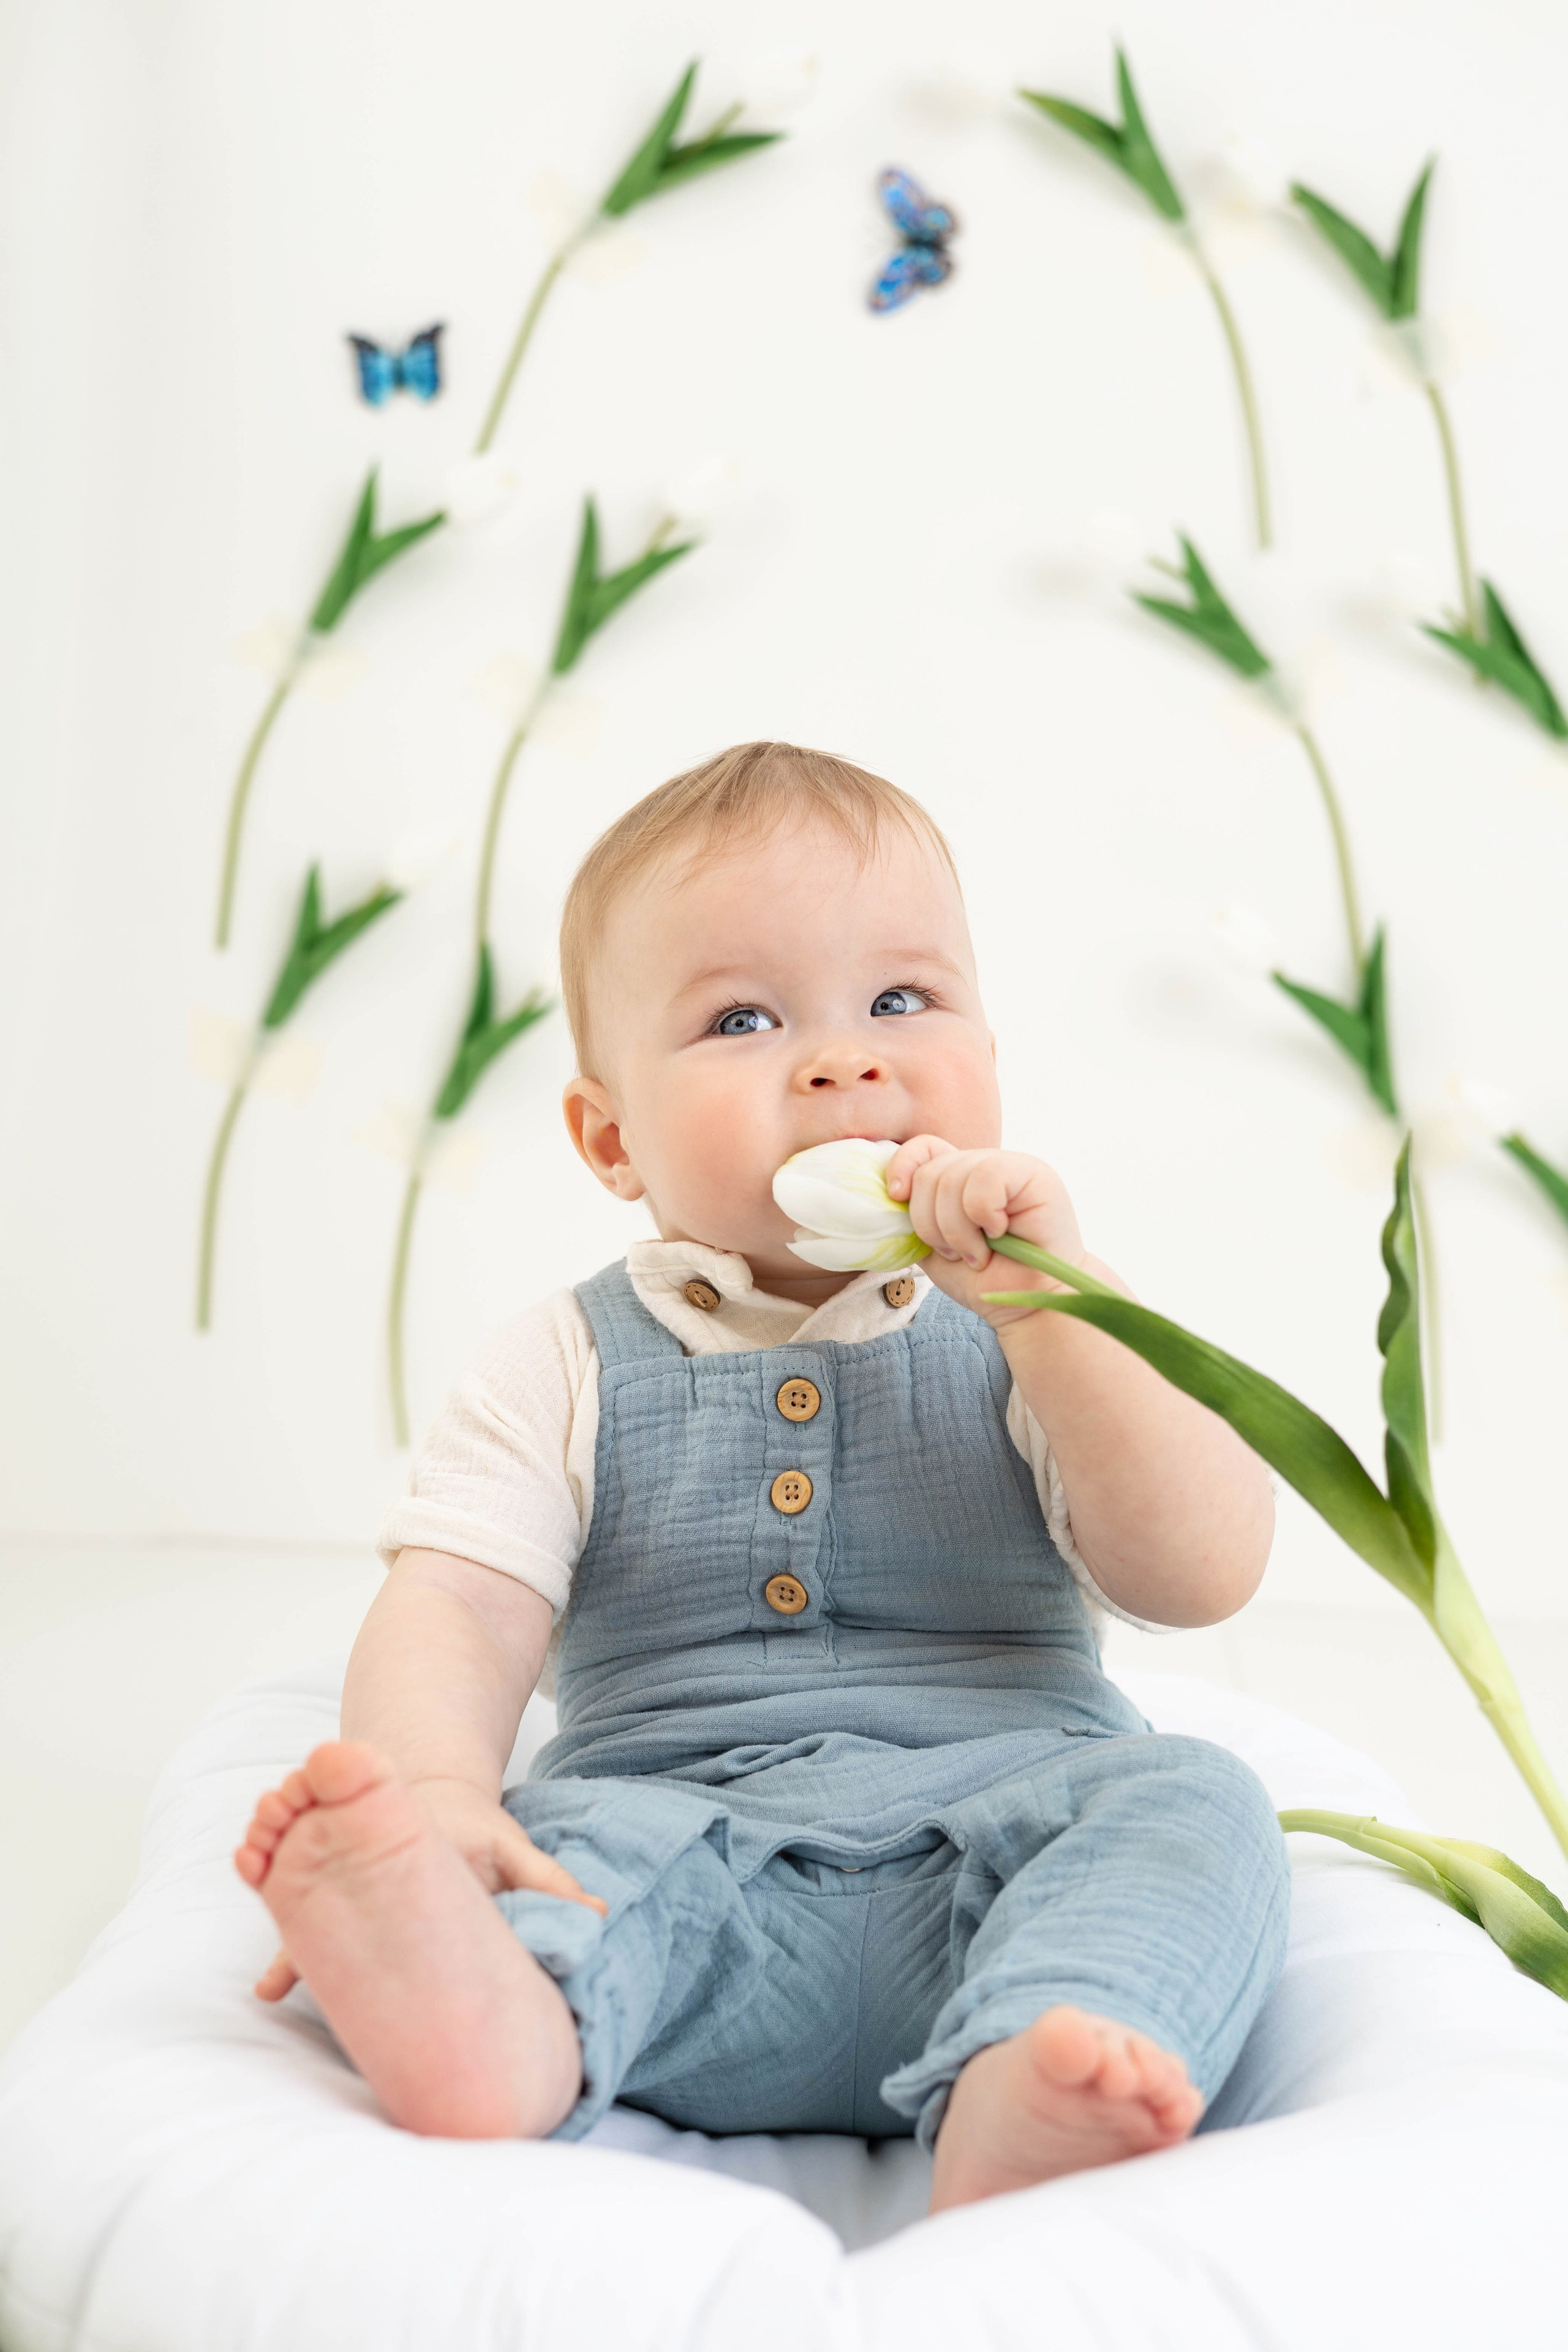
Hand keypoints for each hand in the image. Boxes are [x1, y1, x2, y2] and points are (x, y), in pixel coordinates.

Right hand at [254, 1773, 604, 2003]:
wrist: (424, 1789)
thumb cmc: (475, 1830)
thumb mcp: (514, 1851)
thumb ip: (553, 1883)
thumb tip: (603, 1916)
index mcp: (418, 1856)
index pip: (398, 1887)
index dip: (384, 1912)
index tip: (395, 1958)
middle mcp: (369, 1865)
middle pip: (338, 1903)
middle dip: (309, 1937)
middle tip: (279, 1984)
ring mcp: (342, 1879)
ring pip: (309, 1914)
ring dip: (287, 1943)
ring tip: (267, 1988)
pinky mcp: (329, 1895)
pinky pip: (301, 1921)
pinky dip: (285, 1946)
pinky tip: (267, 1990)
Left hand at [885, 1137, 1087, 1329]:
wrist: (1029, 1307)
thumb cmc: (985, 1279)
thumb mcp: (933, 1246)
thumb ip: (913, 1215)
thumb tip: (891, 1192)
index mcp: (961, 1177)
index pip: (924, 1148)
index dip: (902, 1167)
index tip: (897, 1198)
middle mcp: (985, 1165)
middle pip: (931, 1172)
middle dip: (931, 1224)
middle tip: (958, 1254)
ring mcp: (1011, 1166)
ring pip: (952, 1179)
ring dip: (957, 1231)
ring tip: (978, 1254)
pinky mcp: (1033, 1175)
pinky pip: (985, 1180)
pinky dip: (983, 1217)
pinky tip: (999, 1236)